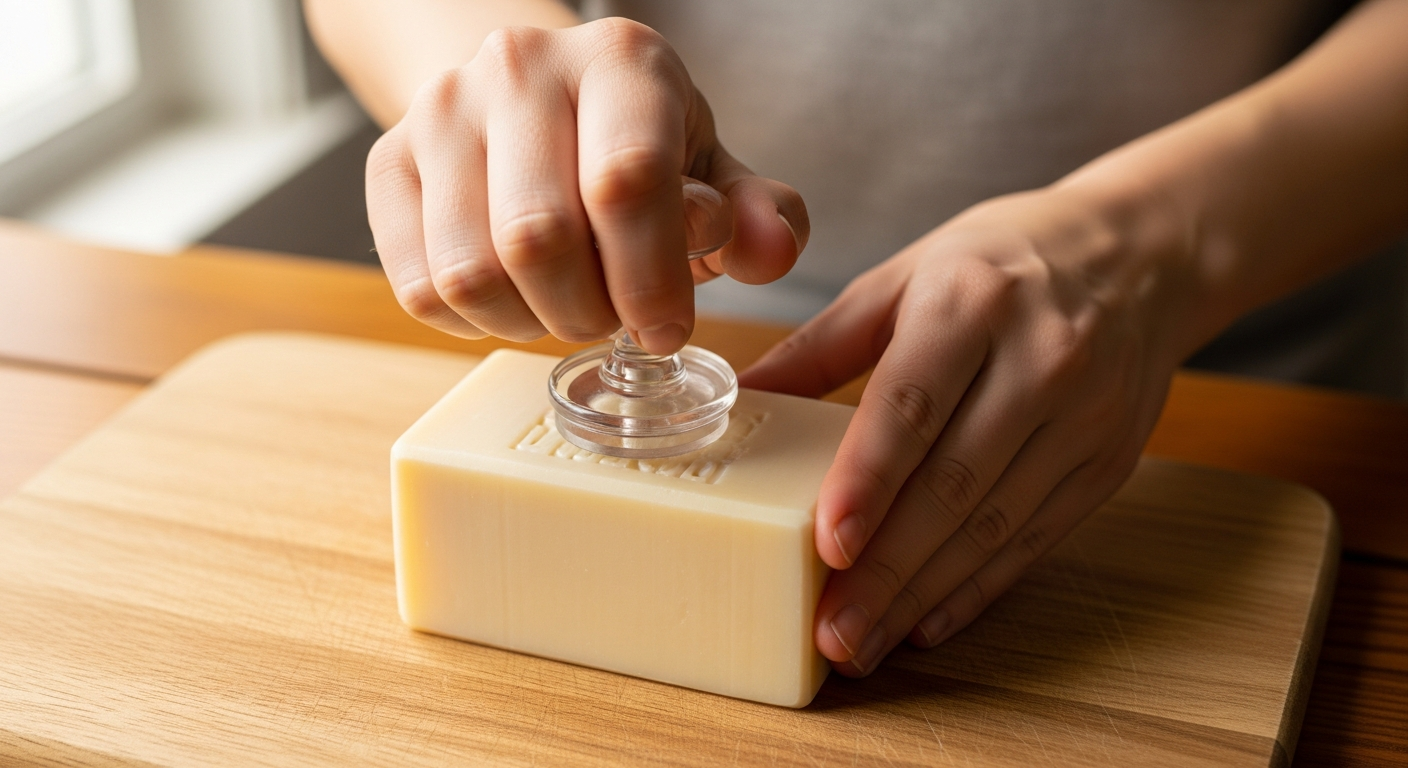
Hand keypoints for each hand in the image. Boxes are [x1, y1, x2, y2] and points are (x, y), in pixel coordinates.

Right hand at [365, 18, 807, 354]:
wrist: (532, 104)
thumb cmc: (637, 147)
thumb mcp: (715, 171)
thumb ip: (757, 216)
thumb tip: (769, 251)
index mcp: (620, 60)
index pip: (627, 179)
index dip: (650, 278)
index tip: (666, 329)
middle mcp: (518, 67)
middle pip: (539, 236)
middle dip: (589, 311)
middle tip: (614, 317)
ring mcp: (440, 110)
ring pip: (471, 272)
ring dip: (530, 322)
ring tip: (566, 304)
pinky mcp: (387, 162)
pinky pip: (421, 288)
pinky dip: (475, 322)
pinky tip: (515, 298)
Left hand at [740, 186, 1185, 675]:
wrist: (1143, 254)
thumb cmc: (1001, 262)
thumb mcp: (905, 276)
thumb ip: (821, 345)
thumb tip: (739, 397)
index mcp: (974, 301)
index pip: (914, 405)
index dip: (869, 480)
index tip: (828, 545)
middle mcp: (1041, 361)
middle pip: (954, 483)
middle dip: (887, 569)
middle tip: (831, 633)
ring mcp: (1084, 419)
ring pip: (993, 526)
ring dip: (922, 595)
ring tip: (862, 643)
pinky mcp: (1108, 465)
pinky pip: (1033, 539)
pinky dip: (977, 589)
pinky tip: (926, 623)